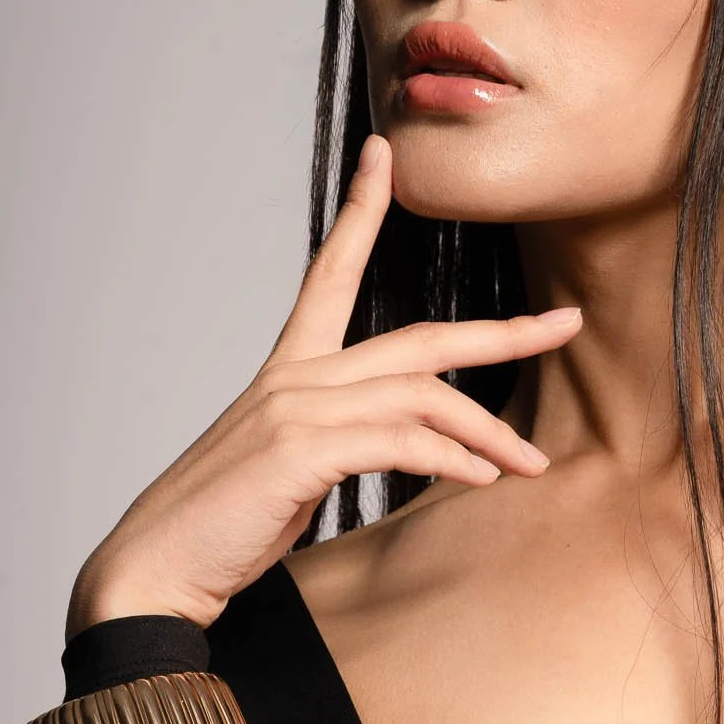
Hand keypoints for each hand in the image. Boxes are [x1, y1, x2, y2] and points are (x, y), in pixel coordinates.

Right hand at [68, 131, 582, 637]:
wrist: (157, 567)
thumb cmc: (223, 523)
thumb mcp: (292, 467)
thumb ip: (343, 439)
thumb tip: (405, 444)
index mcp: (289, 370)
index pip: (331, 271)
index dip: (361, 211)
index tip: (382, 156)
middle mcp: (295, 376)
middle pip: (420, 339)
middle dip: (503, 333)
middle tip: (566, 324)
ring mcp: (297, 409)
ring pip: (423, 396)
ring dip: (488, 432)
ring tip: (532, 464)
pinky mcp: (302, 450)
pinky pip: (402, 441)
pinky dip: (451, 459)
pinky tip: (482, 478)